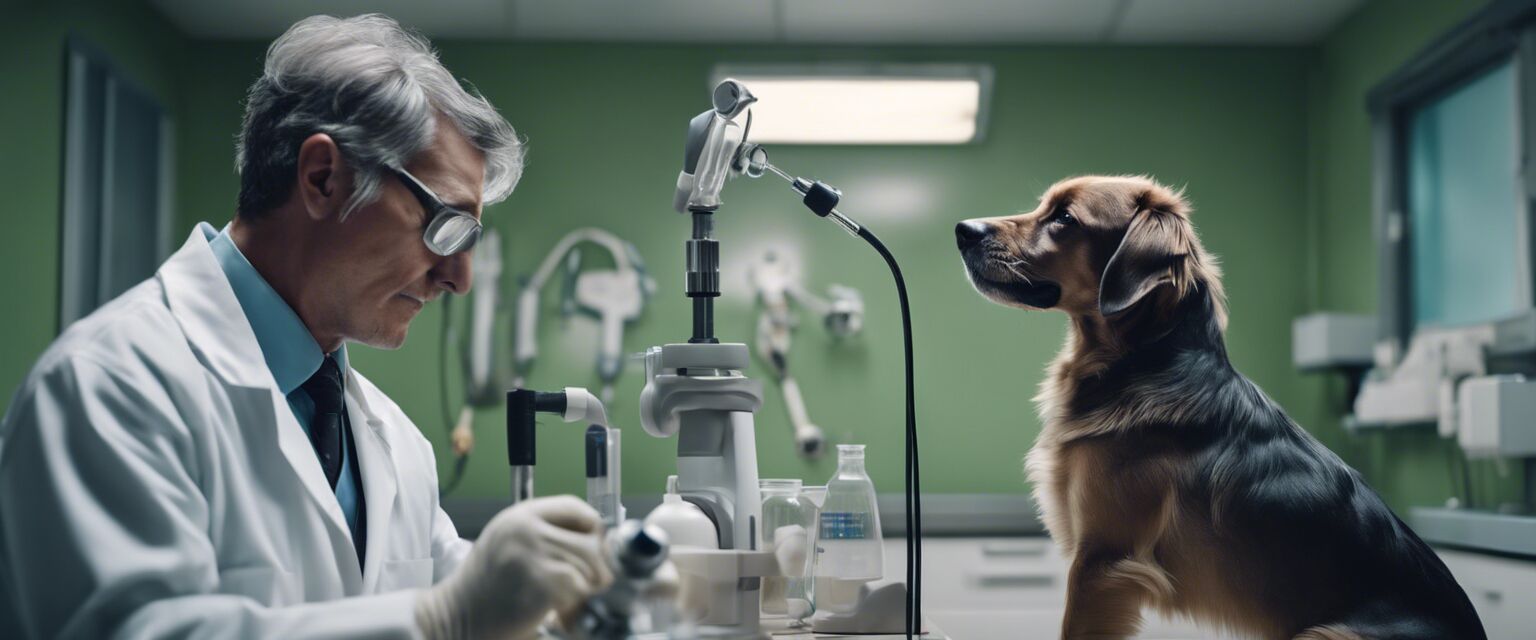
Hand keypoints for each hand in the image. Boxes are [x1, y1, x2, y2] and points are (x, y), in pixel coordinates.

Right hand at [416, 496, 613, 639]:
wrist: (453, 617)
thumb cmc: (483, 589)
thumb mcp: (510, 545)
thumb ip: (545, 535)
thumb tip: (596, 540)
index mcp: (519, 516)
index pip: (575, 507)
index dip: (592, 529)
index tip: (594, 549)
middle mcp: (526, 528)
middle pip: (590, 539)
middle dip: (595, 567)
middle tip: (584, 588)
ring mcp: (533, 554)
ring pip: (590, 567)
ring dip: (585, 590)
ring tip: (565, 602)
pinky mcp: (541, 582)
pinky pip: (579, 589)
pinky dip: (574, 606)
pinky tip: (557, 614)